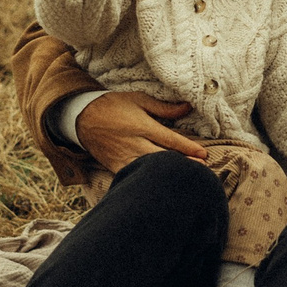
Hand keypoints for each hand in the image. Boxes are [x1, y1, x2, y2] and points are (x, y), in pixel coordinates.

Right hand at [75, 91, 204, 170]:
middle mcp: (134, 144)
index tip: (203, 155)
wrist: (82, 118)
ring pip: (151, 170)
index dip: (188, 148)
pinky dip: (148, 181)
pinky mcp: (116, 167)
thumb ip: (164, 107)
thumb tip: (187, 107)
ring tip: (186, 180)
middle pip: (163, 158)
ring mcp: (125, 158)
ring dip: (168, 175)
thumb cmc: (113, 106)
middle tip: (202, 172)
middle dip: (183, 165)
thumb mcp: (138, 100)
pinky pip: (135, 177)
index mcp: (141, 126)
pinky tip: (161, 185)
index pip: (169, 139)